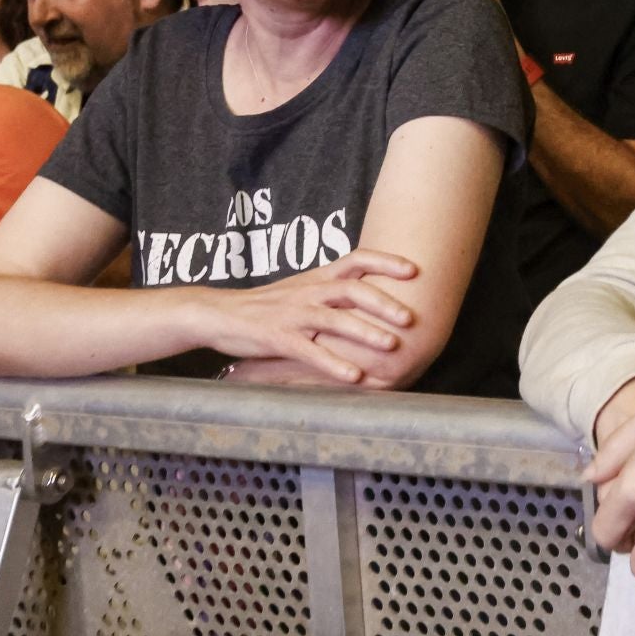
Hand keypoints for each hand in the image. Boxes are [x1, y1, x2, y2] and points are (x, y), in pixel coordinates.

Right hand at [189, 249, 418, 383]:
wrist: (219, 313)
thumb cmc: (269, 304)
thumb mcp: (304, 289)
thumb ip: (335, 290)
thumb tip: (377, 294)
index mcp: (318, 277)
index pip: (357, 259)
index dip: (386, 261)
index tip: (415, 270)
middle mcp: (310, 291)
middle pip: (352, 289)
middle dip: (384, 303)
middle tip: (410, 318)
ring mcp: (294, 315)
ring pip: (335, 320)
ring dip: (366, 332)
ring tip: (392, 346)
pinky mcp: (278, 338)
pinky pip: (309, 351)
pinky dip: (333, 363)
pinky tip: (355, 377)